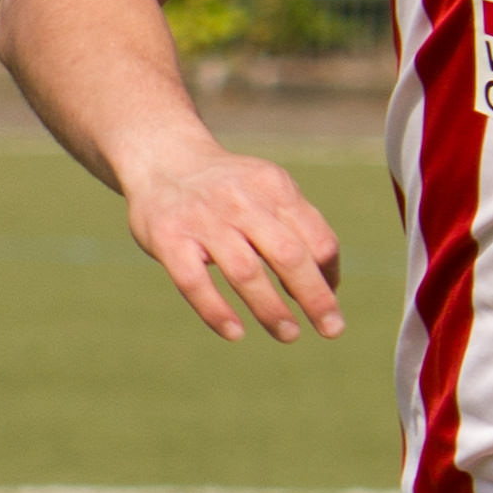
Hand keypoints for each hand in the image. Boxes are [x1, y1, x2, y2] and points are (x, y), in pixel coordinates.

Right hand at [124, 142, 347, 345]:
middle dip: (314, 298)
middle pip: (288, 255)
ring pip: (245, 272)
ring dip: (271, 309)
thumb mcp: (268, 190)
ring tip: (289, 334)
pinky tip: (236, 333)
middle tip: (331, 330)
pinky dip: (216, 311)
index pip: (317, 238)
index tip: (330, 302)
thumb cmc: (229, 190)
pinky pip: (194, 282)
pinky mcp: (168, 238)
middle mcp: (240, 200)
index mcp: (273, 187)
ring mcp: (202, 218)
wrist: (161, 157)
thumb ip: (299, 228)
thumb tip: (327, 285)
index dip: (329, 275)